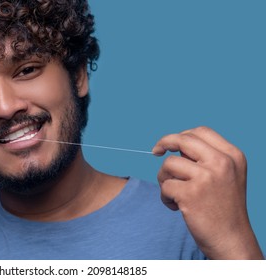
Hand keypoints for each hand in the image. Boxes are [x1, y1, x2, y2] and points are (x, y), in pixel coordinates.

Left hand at [153, 126, 262, 258]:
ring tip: (174, 194)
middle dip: (164, 142)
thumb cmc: (223, 208)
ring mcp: (207, 177)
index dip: (181, 134)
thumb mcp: (226, 176)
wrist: (231, 239)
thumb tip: (175, 144)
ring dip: (164, 179)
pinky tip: (175, 207)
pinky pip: (165, 186)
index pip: (201, 132)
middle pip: (183, 140)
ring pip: (169, 164)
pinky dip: (165, 197)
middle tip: (155, 151)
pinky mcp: (191, 194)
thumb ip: (206, 157)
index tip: (169, 143)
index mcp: (232, 156)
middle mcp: (222, 163)